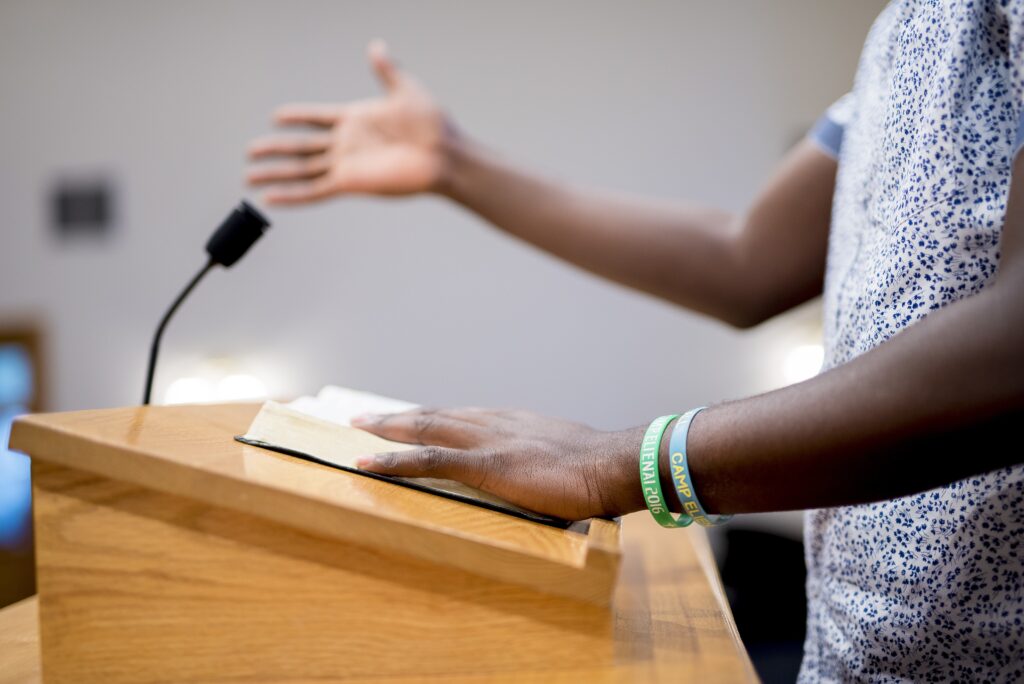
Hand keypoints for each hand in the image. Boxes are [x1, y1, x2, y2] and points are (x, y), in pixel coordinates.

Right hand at [247, 40, 452, 204]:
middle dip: (274, 150)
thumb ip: (387, 70)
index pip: (317, 117)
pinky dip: (292, 196)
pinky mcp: (350, 184)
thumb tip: (376, 46)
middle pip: (301, 147)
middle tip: (249, 151)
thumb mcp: (406, 90)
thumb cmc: (432, 124)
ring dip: (275, 174)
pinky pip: (314, 190)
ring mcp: (346, 165)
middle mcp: (347, 144)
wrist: (445, 155)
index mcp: (355, 119)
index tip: (276, 116)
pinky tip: (272, 199)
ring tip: (248, 177)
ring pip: (301, 170)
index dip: (297, 116)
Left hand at [351, 408, 644, 520]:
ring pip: (425, 427)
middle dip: (398, 417)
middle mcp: (495, 423)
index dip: (432, 417)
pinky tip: (368, 462)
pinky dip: (395, 460)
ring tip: (358, 428)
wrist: (616, 464)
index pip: (462, 416)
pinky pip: (429, 459)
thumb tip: (548, 480)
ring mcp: (488, 442)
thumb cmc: (602, 470)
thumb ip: (547, 466)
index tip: (410, 418)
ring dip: (388, 428)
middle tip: (367, 418)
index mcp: (514, 423)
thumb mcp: (568, 461)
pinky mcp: (486, 465)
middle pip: (435, 414)